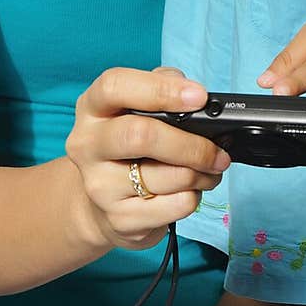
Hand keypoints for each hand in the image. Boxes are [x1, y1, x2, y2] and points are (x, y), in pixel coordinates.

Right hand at [66, 68, 230, 250]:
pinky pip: (175, 206)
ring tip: (210, 169)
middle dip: (191, 144)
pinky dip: (194, 197)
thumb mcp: (134, 108)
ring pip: (167, 176)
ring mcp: (100, 186)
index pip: (115, 86)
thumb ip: (162, 87)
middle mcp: (88, 145)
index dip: (160, 89)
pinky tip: (190, 190)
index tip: (199, 97)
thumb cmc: (128, 146)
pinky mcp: (119, 219)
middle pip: (141, 136)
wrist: (100, 204)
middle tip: (218, 151)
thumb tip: (195, 94)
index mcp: (92, 108)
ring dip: (202, 173)